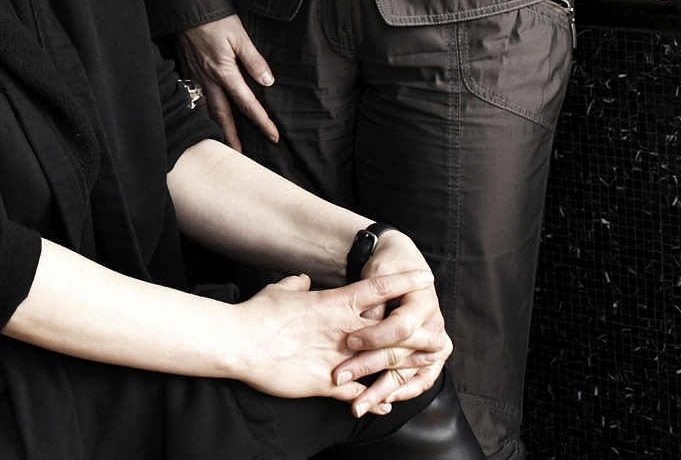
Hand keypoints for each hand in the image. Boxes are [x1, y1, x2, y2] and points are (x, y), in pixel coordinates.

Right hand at [174, 16, 277, 150]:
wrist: (184, 7)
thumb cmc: (213, 18)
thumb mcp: (239, 35)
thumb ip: (253, 60)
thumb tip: (268, 82)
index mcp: (224, 72)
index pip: (247, 103)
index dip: (261, 121)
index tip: (273, 136)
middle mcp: (208, 79)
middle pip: (223, 115)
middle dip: (233, 137)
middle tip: (241, 156)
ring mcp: (195, 77)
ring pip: (205, 110)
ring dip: (214, 129)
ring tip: (220, 144)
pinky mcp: (187, 71)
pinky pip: (194, 99)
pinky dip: (199, 113)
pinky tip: (202, 118)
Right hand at [234, 269, 442, 415]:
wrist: (241, 342)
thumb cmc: (258, 314)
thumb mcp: (279, 291)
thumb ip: (297, 285)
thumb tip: (304, 279)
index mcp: (334, 304)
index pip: (378, 288)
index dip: (403, 281)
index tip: (425, 276)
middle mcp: (344, 331)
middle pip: (393, 331)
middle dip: (419, 334)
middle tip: (439, 336)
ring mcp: (338, 358)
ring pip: (384, 364)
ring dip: (406, 368)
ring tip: (426, 370)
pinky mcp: (327, 383)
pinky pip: (359, 392)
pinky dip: (375, 398)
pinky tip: (386, 404)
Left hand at [336, 231, 452, 413]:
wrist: (405, 265)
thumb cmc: (388, 267)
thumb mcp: (378, 273)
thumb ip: (372, 302)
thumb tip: (359, 326)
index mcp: (422, 303)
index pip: (400, 327)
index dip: (374, 336)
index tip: (348, 341)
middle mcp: (433, 327)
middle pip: (402, 354)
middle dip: (369, 368)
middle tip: (340, 378)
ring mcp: (435, 345)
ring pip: (410, 374)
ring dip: (383, 392)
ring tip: (359, 405)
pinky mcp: (430, 357)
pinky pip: (420, 381)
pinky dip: (401, 393)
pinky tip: (380, 402)